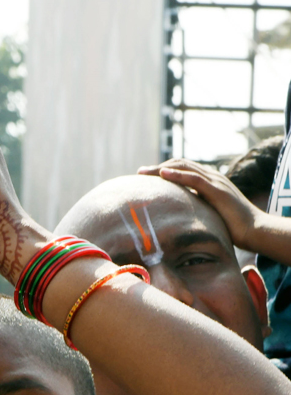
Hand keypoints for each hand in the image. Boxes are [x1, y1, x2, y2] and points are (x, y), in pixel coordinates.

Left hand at [138, 158, 261, 250]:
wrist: (254, 230)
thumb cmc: (232, 227)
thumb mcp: (208, 214)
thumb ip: (196, 210)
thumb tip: (178, 217)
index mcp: (209, 181)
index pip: (183, 169)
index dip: (163, 170)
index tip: (146, 177)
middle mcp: (211, 177)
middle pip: (180, 165)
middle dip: (158, 167)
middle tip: (140, 173)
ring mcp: (215, 181)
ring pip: (184, 167)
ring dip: (161, 168)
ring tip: (144, 172)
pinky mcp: (217, 190)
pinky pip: (194, 178)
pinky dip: (177, 174)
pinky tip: (162, 174)